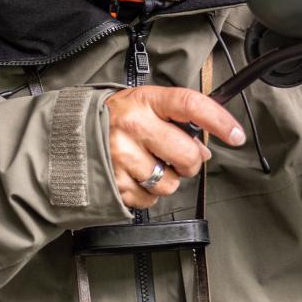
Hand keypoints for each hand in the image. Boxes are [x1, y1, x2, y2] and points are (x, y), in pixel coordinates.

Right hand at [103, 86, 245, 208]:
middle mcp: (132, 126)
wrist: (65, 136)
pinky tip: (132, 178)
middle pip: (187, 155)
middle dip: (190, 162)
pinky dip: (146, 194)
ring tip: (147, 166)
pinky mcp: (113, 183)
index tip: (236, 135)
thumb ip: (175, 120)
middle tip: (176, 157)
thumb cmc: (111, 120)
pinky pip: (149, 200)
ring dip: (166, 180)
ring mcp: (121, 157)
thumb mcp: (142, 105)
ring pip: (170, 183)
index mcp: (144, 101)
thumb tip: (204, 151)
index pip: (191, 105)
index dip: (219, 120)